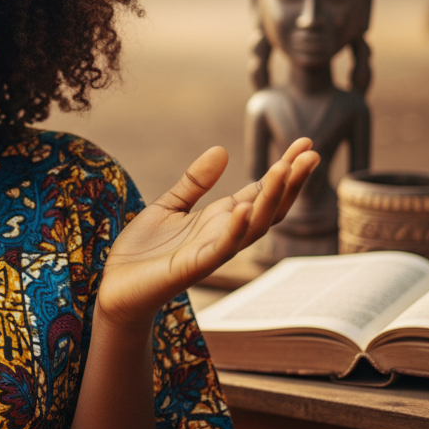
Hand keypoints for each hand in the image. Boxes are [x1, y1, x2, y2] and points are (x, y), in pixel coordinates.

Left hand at [98, 138, 318, 329]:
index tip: (305, 144)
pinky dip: (236, 228)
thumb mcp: (170, 204)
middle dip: (290, 182)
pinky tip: (244, 207)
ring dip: (271, 198)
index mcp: (220, 218)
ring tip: (284, 169)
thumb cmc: (144, 249)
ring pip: (255, 226)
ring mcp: (213, 252)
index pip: (261, 191)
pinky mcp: (195, 266)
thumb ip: (196, 181)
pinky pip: (222, 248)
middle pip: (269, 208)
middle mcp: (224, 234)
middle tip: (311, 153)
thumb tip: (221, 150)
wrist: (116, 285)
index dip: (283, 169)